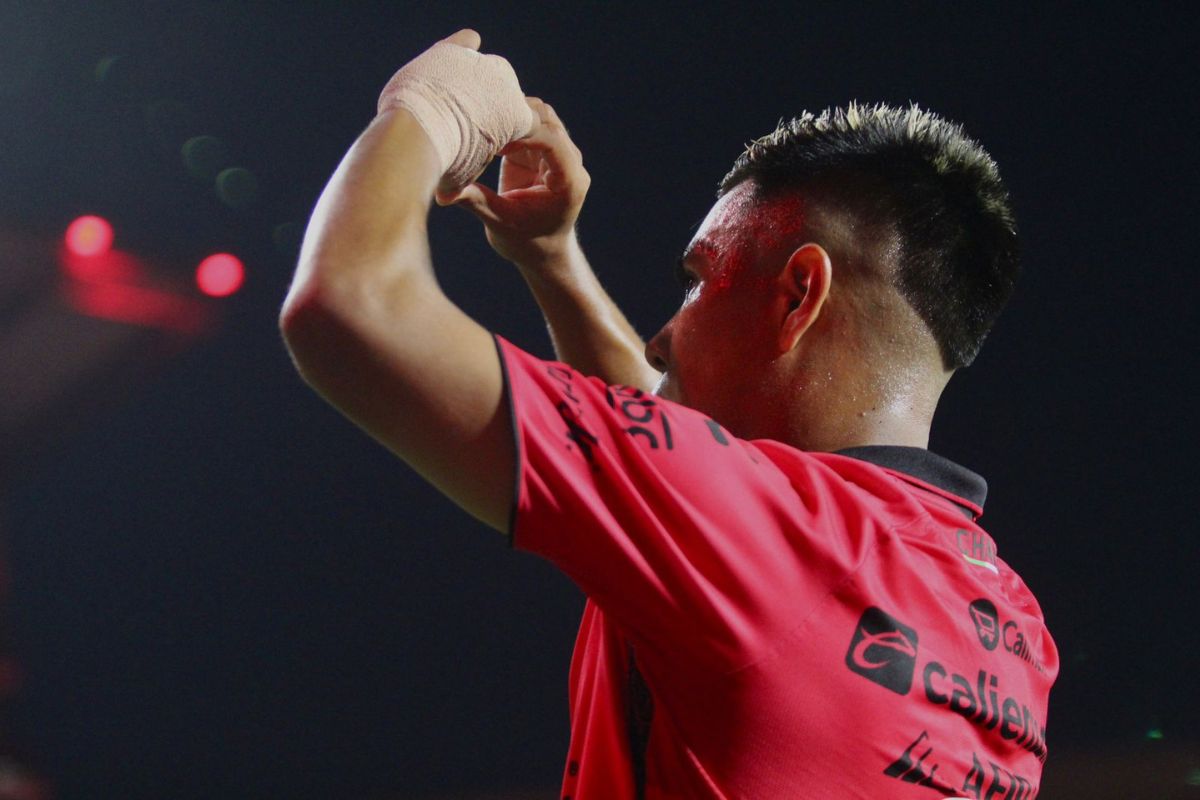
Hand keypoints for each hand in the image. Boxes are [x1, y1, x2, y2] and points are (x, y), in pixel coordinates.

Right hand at [437, 98, 590, 267]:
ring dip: (508, 115)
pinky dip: (502, 123)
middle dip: (514, 115)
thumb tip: (443, 192)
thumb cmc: (527, 244)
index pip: (552, 141)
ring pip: (535, 114)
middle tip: (479, 120)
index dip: (524, 130)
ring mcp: (553, 153)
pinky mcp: (536, 150)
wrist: (540, 251)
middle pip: (546, 120)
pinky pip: (522, 123)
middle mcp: (568, 162)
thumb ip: (477, 203)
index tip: (493, 132)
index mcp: (570, 181)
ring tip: (476, 124)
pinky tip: (479, 131)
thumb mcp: (501, 225)